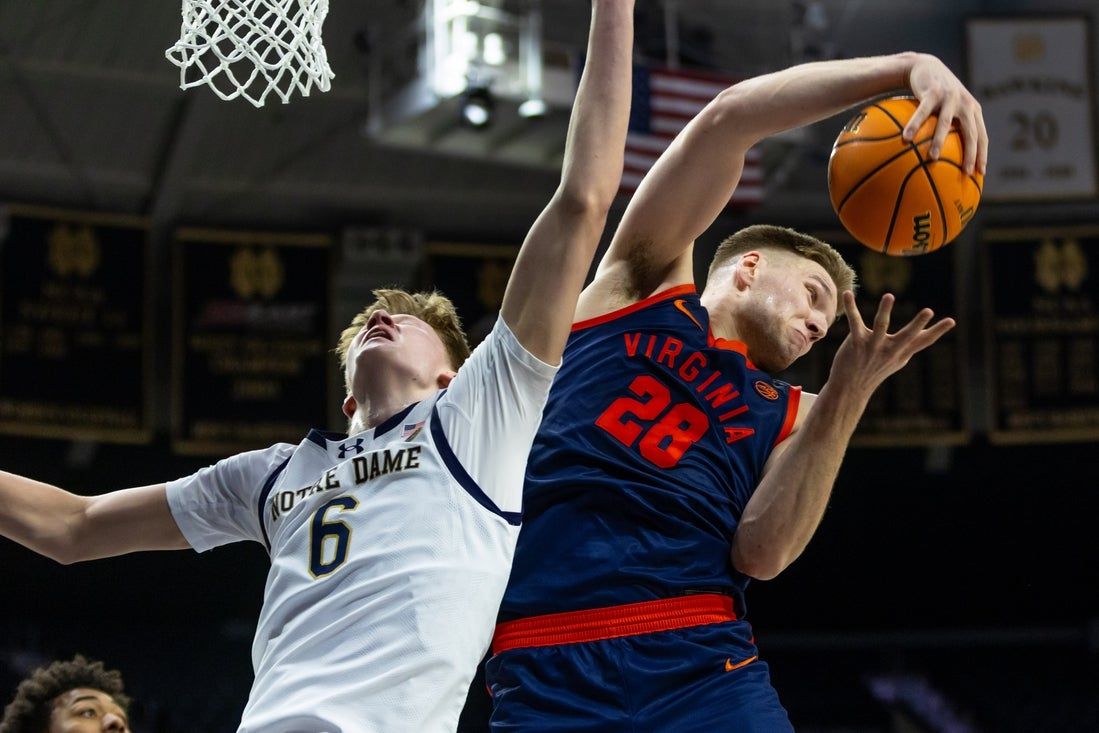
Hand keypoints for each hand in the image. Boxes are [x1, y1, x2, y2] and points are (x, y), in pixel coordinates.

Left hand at [828, 291, 954, 400]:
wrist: (850, 387)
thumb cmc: (875, 369)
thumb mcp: (897, 360)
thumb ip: (911, 345)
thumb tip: (928, 333)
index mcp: (902, 353)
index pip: (923, 342)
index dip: (938, 331)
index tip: (952, 320)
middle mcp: (890, 350)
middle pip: (907, 336)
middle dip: (918, 324)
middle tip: (929, 310)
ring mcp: (873, 347)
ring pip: (881, 326)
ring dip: (885, 310)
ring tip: (889, 296)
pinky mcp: (856, 343)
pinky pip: (854, 322)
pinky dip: (851, 307)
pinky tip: (847, 293)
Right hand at [902, 53, 986, 174]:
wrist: (925, 66)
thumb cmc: (935, 94)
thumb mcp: (948, 108)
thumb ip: (951, 128)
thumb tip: (944, 160)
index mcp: (972, 110)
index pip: (982, 136)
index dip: (982, 155)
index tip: (980, 174)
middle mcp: (965, 103)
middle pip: (971, 132)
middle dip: (971, 153)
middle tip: (966, 172)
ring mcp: (950, 96)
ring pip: (946, 123)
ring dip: (940, 142)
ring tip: (933, 158)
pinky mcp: (933, 91)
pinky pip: (923, 112)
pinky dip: (914, 125)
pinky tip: (906, 139)